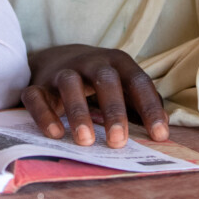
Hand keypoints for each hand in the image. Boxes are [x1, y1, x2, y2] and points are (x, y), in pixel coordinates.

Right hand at [22, 44, 168, 147]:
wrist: (59, 57)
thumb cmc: (100, 79)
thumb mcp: (124, 84)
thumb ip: (142, 104)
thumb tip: (162, 130)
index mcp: (117, 62)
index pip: (138, 81)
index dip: (149, 108)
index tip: (159, 136)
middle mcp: (91, 62)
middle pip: (105, 80)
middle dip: (113, 110)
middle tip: (118, 141)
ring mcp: (62, 71)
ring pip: (69, 84)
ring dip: (78, 112)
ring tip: (85, 140)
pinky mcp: (38, 84)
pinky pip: (36, 96)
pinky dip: (44, 115)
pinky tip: (55, 134)